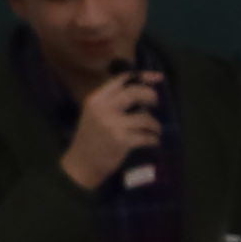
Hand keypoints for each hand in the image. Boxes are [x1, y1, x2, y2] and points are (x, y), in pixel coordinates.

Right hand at [57, 66, 163, 192]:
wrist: (81, 164)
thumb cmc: (92, 138)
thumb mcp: (96, 114)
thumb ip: (114, 102)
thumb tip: (145, 92)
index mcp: (96, 99)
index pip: (122, 79)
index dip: (143, 77)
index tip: (159, 78)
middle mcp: (103, 108)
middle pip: (135, 92)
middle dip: (151, 96)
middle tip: (156, 104)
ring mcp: (112, 124)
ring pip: (145, 117)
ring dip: (155, 125)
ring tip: (155, 130)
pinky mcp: (121, 141)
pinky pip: (146, 136)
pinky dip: (153, 139)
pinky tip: (153, 141)